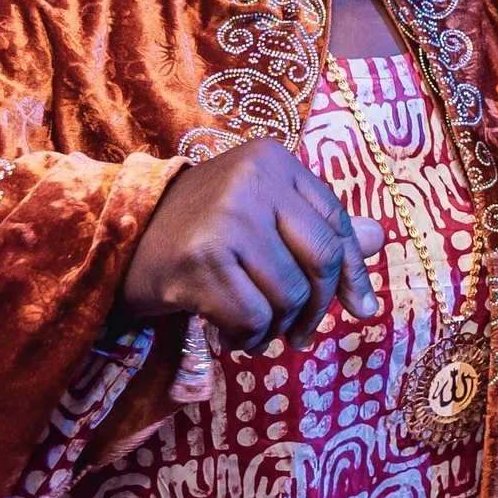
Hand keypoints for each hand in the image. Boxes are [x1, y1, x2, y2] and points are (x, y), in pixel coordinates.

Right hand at [120, 139, 388, 352]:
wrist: (118, 244)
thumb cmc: (198, 233)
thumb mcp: (260, 216)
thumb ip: (317, 226)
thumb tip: (379, 240)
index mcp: (273, 160)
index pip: (334, 222)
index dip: (354, 272)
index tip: (362, 308)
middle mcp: (252, 179)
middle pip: (322, 260)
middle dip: (317, 308)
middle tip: (300, 334)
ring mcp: (226, 217)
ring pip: (289, 296)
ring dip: (276, 328)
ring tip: (252, 329)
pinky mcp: (201, 260)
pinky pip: (254, 318)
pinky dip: (247, 337)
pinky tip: (228, 334)